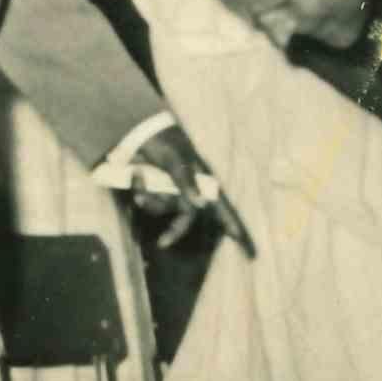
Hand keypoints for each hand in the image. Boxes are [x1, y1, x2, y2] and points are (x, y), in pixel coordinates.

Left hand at [136, 123, 254, 256]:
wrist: (141, 133)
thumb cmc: (167, 142)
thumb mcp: (178, 160)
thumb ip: (187, 182)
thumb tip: (200, 205)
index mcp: (202, 182)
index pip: (222, 207)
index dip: (233, 226)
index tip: (245, 247)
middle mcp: (189, 190)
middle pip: (186, 218)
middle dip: (174, 230)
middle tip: (163, 243)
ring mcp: (171, 191)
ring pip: (163, 209)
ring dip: (149, 199)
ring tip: (140, 178)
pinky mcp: (155, 190)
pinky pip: (148, 201)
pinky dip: (140, 189)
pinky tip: (136, 175)